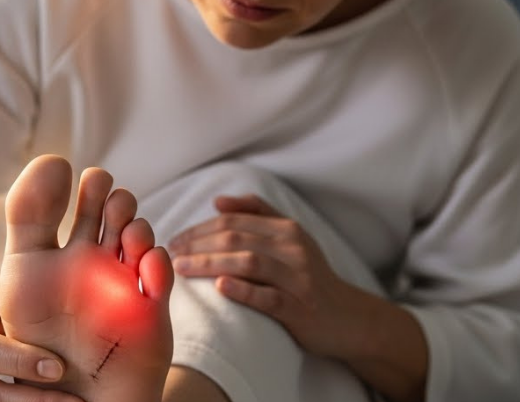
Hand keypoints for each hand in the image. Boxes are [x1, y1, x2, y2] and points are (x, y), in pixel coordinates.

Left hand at [167, 194, 367, 359]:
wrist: (349, 317)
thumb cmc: (309, 277)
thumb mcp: (291, 239)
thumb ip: (257, 214)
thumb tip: (218, 201)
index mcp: (287, 229)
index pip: (234, 220)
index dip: (199, 228)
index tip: (174, 239)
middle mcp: (293, 248)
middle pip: (236, 238)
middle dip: (197, 244)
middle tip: (170, 253)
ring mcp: (297, 278)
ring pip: (248, 262)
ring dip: (210, 263)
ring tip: (181, 268)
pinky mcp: (299, 308)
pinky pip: (268, 296)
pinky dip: (243, 290)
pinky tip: (219, 287)